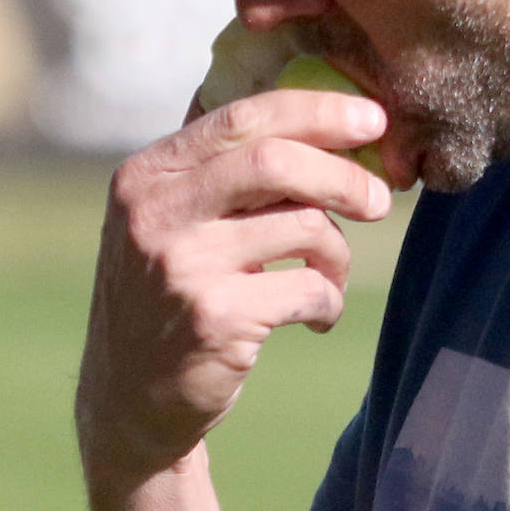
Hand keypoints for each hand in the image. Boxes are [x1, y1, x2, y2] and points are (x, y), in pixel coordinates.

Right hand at [75, 88, 389, 480]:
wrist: (130, 401)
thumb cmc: (171, 293)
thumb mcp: (171, 219)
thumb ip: (222, 167)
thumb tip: (319, 110)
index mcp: (148, 174)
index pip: (243, 117)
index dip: (318, 111)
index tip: (372, 119)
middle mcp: (156, 212)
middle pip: (277, 161)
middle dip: (343, 174)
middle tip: (379, 199)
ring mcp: (182, 266)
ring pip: (304, 226)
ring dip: (338, 251)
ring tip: (332, 275)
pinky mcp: (215, 318)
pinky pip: (310, 288)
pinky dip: (330, 300)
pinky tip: (320, 316)